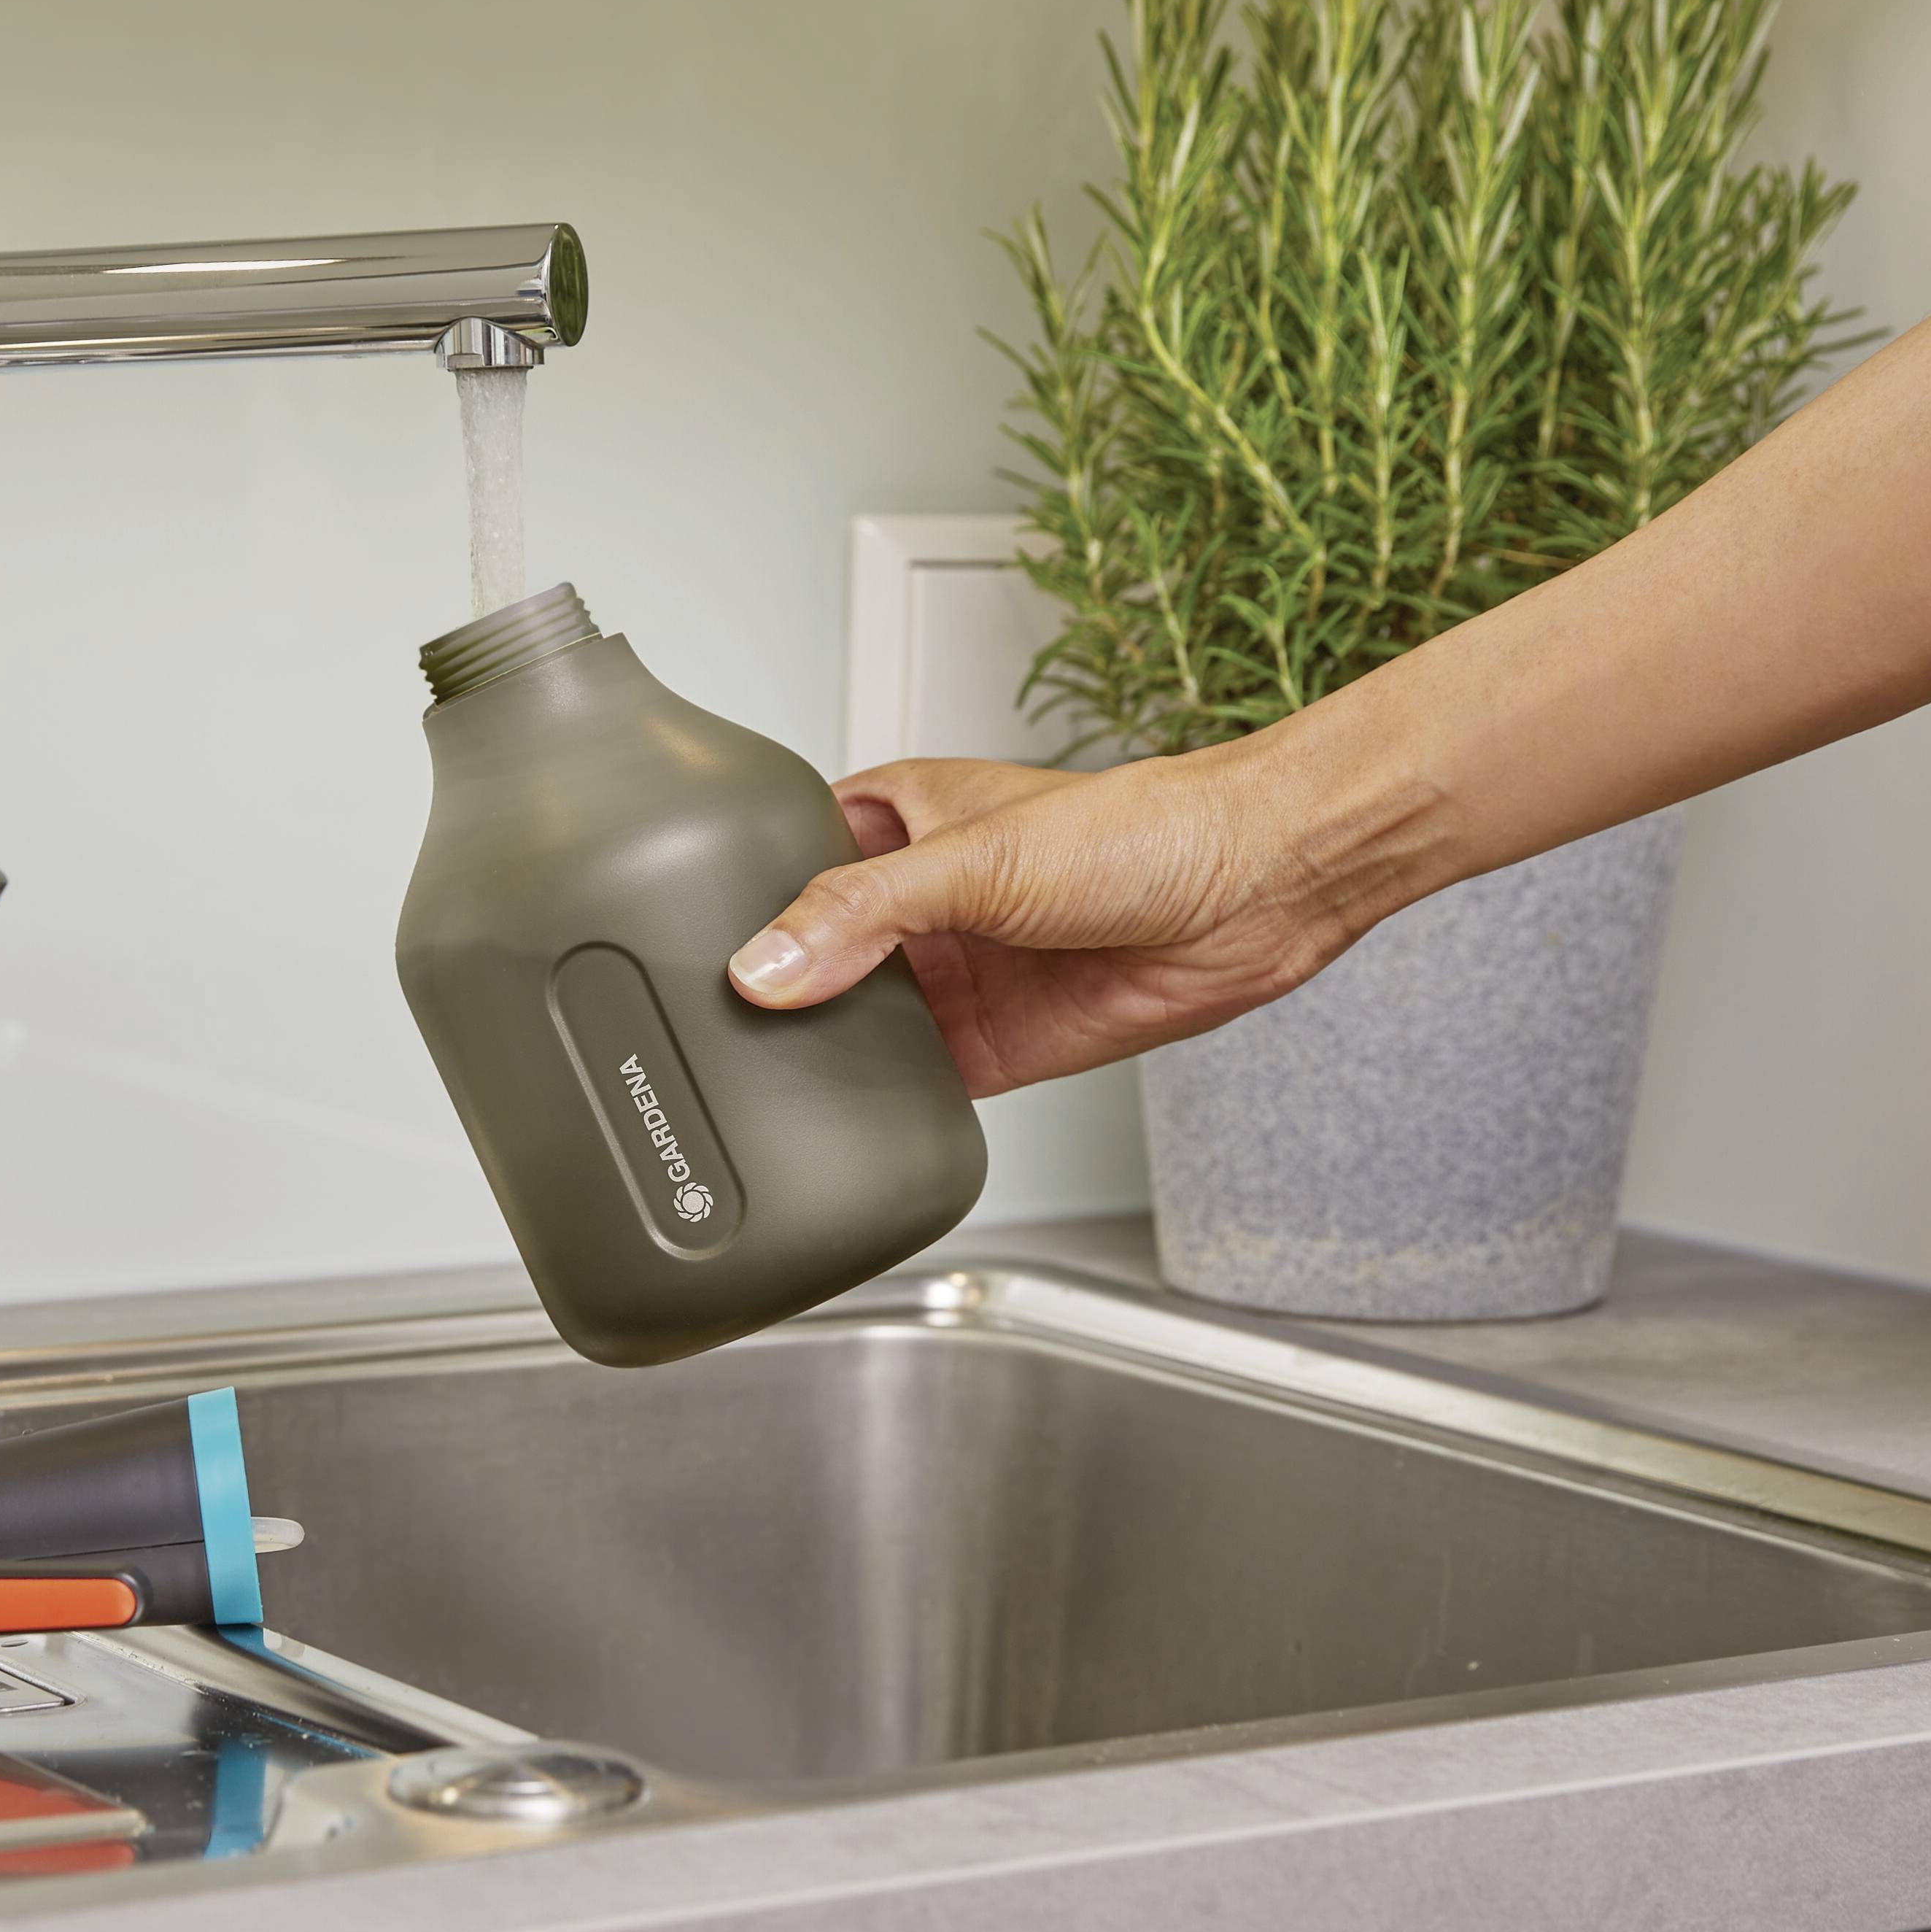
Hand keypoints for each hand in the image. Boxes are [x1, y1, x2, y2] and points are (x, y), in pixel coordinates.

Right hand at [723, 748, 1373, 1096]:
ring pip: (858, 1024)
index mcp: (899, 820)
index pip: (787, 856)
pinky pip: (917, 1083)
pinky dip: (884, 1101)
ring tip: (763, 1075)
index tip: (677, 936)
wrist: (1253, 893)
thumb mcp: (975, 857)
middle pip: (814, 954)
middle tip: (713, 1024)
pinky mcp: (993, 1044)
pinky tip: (849, 1111)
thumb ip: (860, 914)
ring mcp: (956, 975)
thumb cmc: (1143, 828)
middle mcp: (920, 900)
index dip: (737, 894)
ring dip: (825, 1049)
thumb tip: (765, 966)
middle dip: (775, 988)